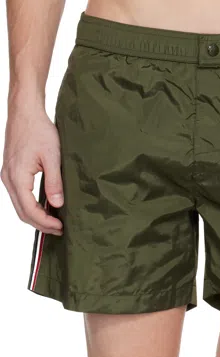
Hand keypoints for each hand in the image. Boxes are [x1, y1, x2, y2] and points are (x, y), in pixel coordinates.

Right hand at [1, 101, 63, 234]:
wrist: (25, 111)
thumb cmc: (38, 129)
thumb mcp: (52, 156)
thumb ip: (54, 182)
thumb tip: (57, 205)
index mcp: (17, 177)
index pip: (30, 210)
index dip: (45, 222)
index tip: (61, 227)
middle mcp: (8, 179)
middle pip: (23, 213)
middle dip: (41, 224)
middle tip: (59, 229)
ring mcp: (7, 176)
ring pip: (20, 206)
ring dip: (36, 217)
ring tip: (54, 221)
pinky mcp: (11, 173)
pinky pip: (19, 197)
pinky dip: (31, 206)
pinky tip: (45, 208)